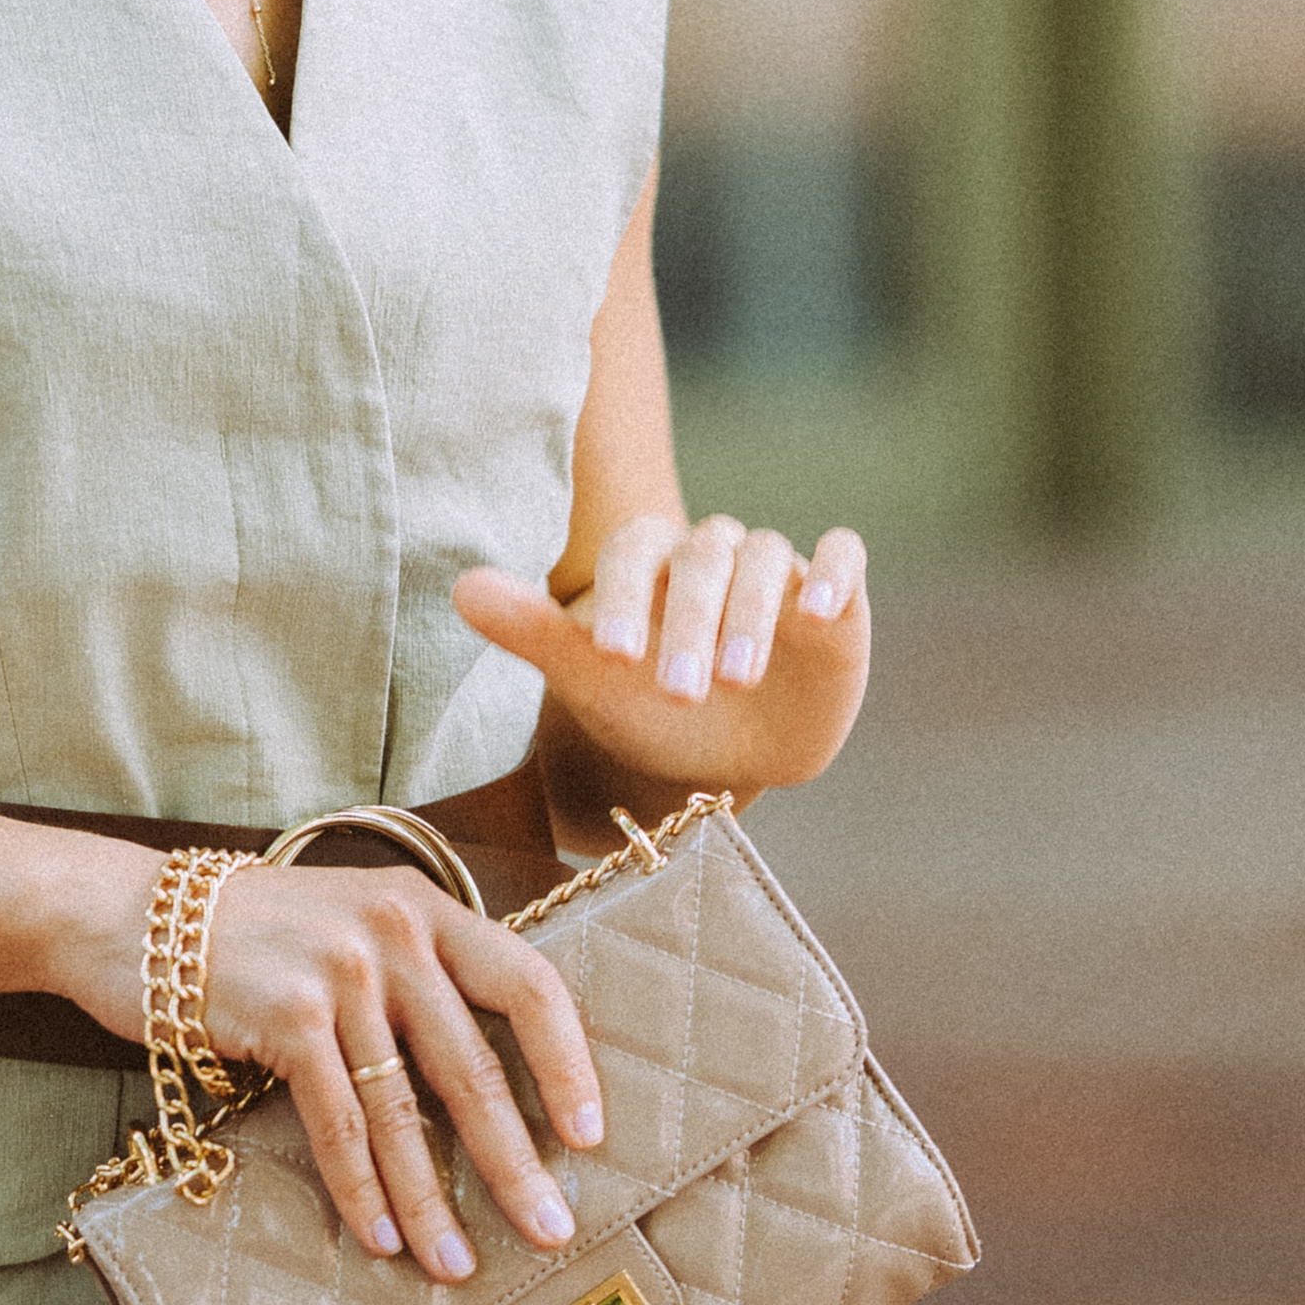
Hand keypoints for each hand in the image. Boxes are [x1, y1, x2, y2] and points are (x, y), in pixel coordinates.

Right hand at [195, 860, 601, 1281]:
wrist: (137, 915)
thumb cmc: (262, 936)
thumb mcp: (357, 924)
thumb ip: (420, 974)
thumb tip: (494, 1080)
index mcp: (427, 908)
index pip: (527, 982)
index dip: (567, 1062)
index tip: (590, 1135)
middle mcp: (393, 931)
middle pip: (473, 1063)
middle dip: (515, 1159)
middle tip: (551, 1228)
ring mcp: (340, 972)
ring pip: (404, 1109)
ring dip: (434, 1199)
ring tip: (458, 1264)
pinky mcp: (287, 1017)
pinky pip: (339, 1123)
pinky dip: (363, 1190)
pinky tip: (383, 1239)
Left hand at [454, 515, 869, 808]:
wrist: (725, 755)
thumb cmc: (645, 707)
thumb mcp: (590, 678)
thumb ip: (531, 630)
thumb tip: (460, 587)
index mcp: (650, 558)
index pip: (634, 549)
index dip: (624, 596)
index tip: (612, 659)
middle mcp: (713, 551)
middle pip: (704, 559)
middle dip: (690, 624)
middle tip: (680, 691)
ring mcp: (777, 571)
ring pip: (767, 558)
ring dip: (750, 614)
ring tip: (736, 677)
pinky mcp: (836, 596)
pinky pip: (844, 557)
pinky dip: (835, 573)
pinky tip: (819, 612)